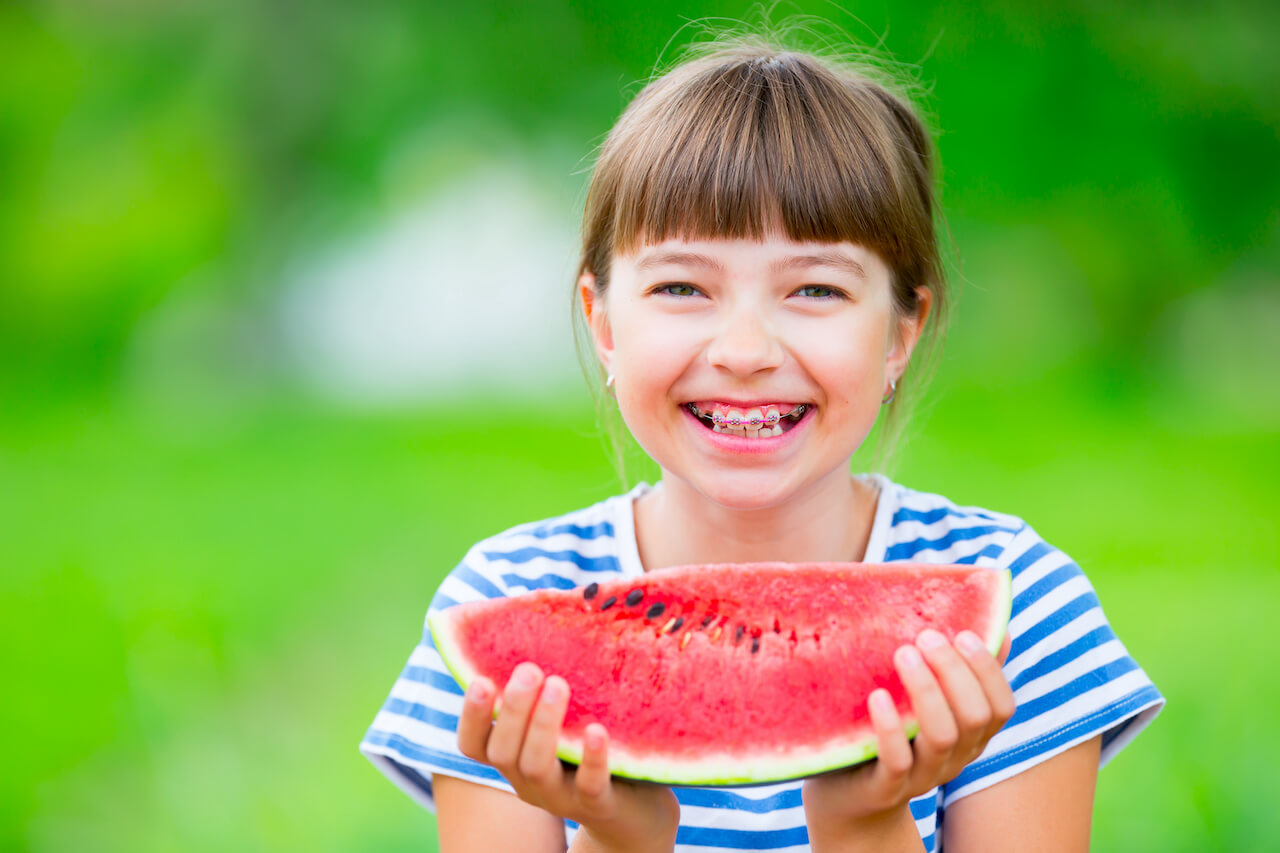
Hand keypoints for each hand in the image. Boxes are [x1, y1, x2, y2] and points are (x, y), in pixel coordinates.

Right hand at [457, 662, 679, 851]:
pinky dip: (591, 758)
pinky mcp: (599, 804)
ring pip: (536, 768)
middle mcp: (529, 780)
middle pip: (503, 752)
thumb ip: (546, 685)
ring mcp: (561, 797)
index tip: (480, 679)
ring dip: (543, 725)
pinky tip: (596, 730)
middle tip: (529, 669)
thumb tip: (537, 607)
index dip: (470, 716)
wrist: (638, 807)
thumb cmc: (591, 747)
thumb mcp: (564, 719)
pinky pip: (589, 786)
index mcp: (515, 756)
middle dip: (513, 709)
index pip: (473, 745)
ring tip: (558, 685)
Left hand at [802, 629, 1015, 839]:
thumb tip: (998, 627)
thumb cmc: (889, 732)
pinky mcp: (886, 788)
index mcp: (970, 735)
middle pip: (974, 717)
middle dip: (954, 672)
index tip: (963, 634)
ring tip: (903, 653)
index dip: (988, 670)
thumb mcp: (924, 701)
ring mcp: (923, 776)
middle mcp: (954, 757)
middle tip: (926, 636)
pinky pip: (897, 762)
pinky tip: (877, 696)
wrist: (847, 795)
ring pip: (942, 737)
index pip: (1001, 706)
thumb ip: (957, 671)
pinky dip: (890, 727)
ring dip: (926, 691)